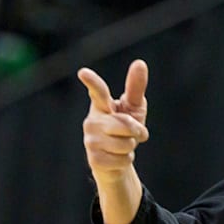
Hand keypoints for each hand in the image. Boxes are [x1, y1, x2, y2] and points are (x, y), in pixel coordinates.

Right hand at [79, 61, 149, 180]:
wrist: (116, 160)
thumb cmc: (125, 129)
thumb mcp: (134, 108)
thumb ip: (135, 88)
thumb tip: (140, 63)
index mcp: (101, 105)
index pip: (98, 92)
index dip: (92, 82)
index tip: (83, 73)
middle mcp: (91, 121)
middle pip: (124, 124)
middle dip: (136, 131)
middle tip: (133, 133)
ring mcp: (90, 140)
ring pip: (125, 144)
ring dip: (131, 147)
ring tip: (122, 146)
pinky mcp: (93, 159)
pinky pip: (123, 159)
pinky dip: (127, 160)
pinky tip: (116, 158)